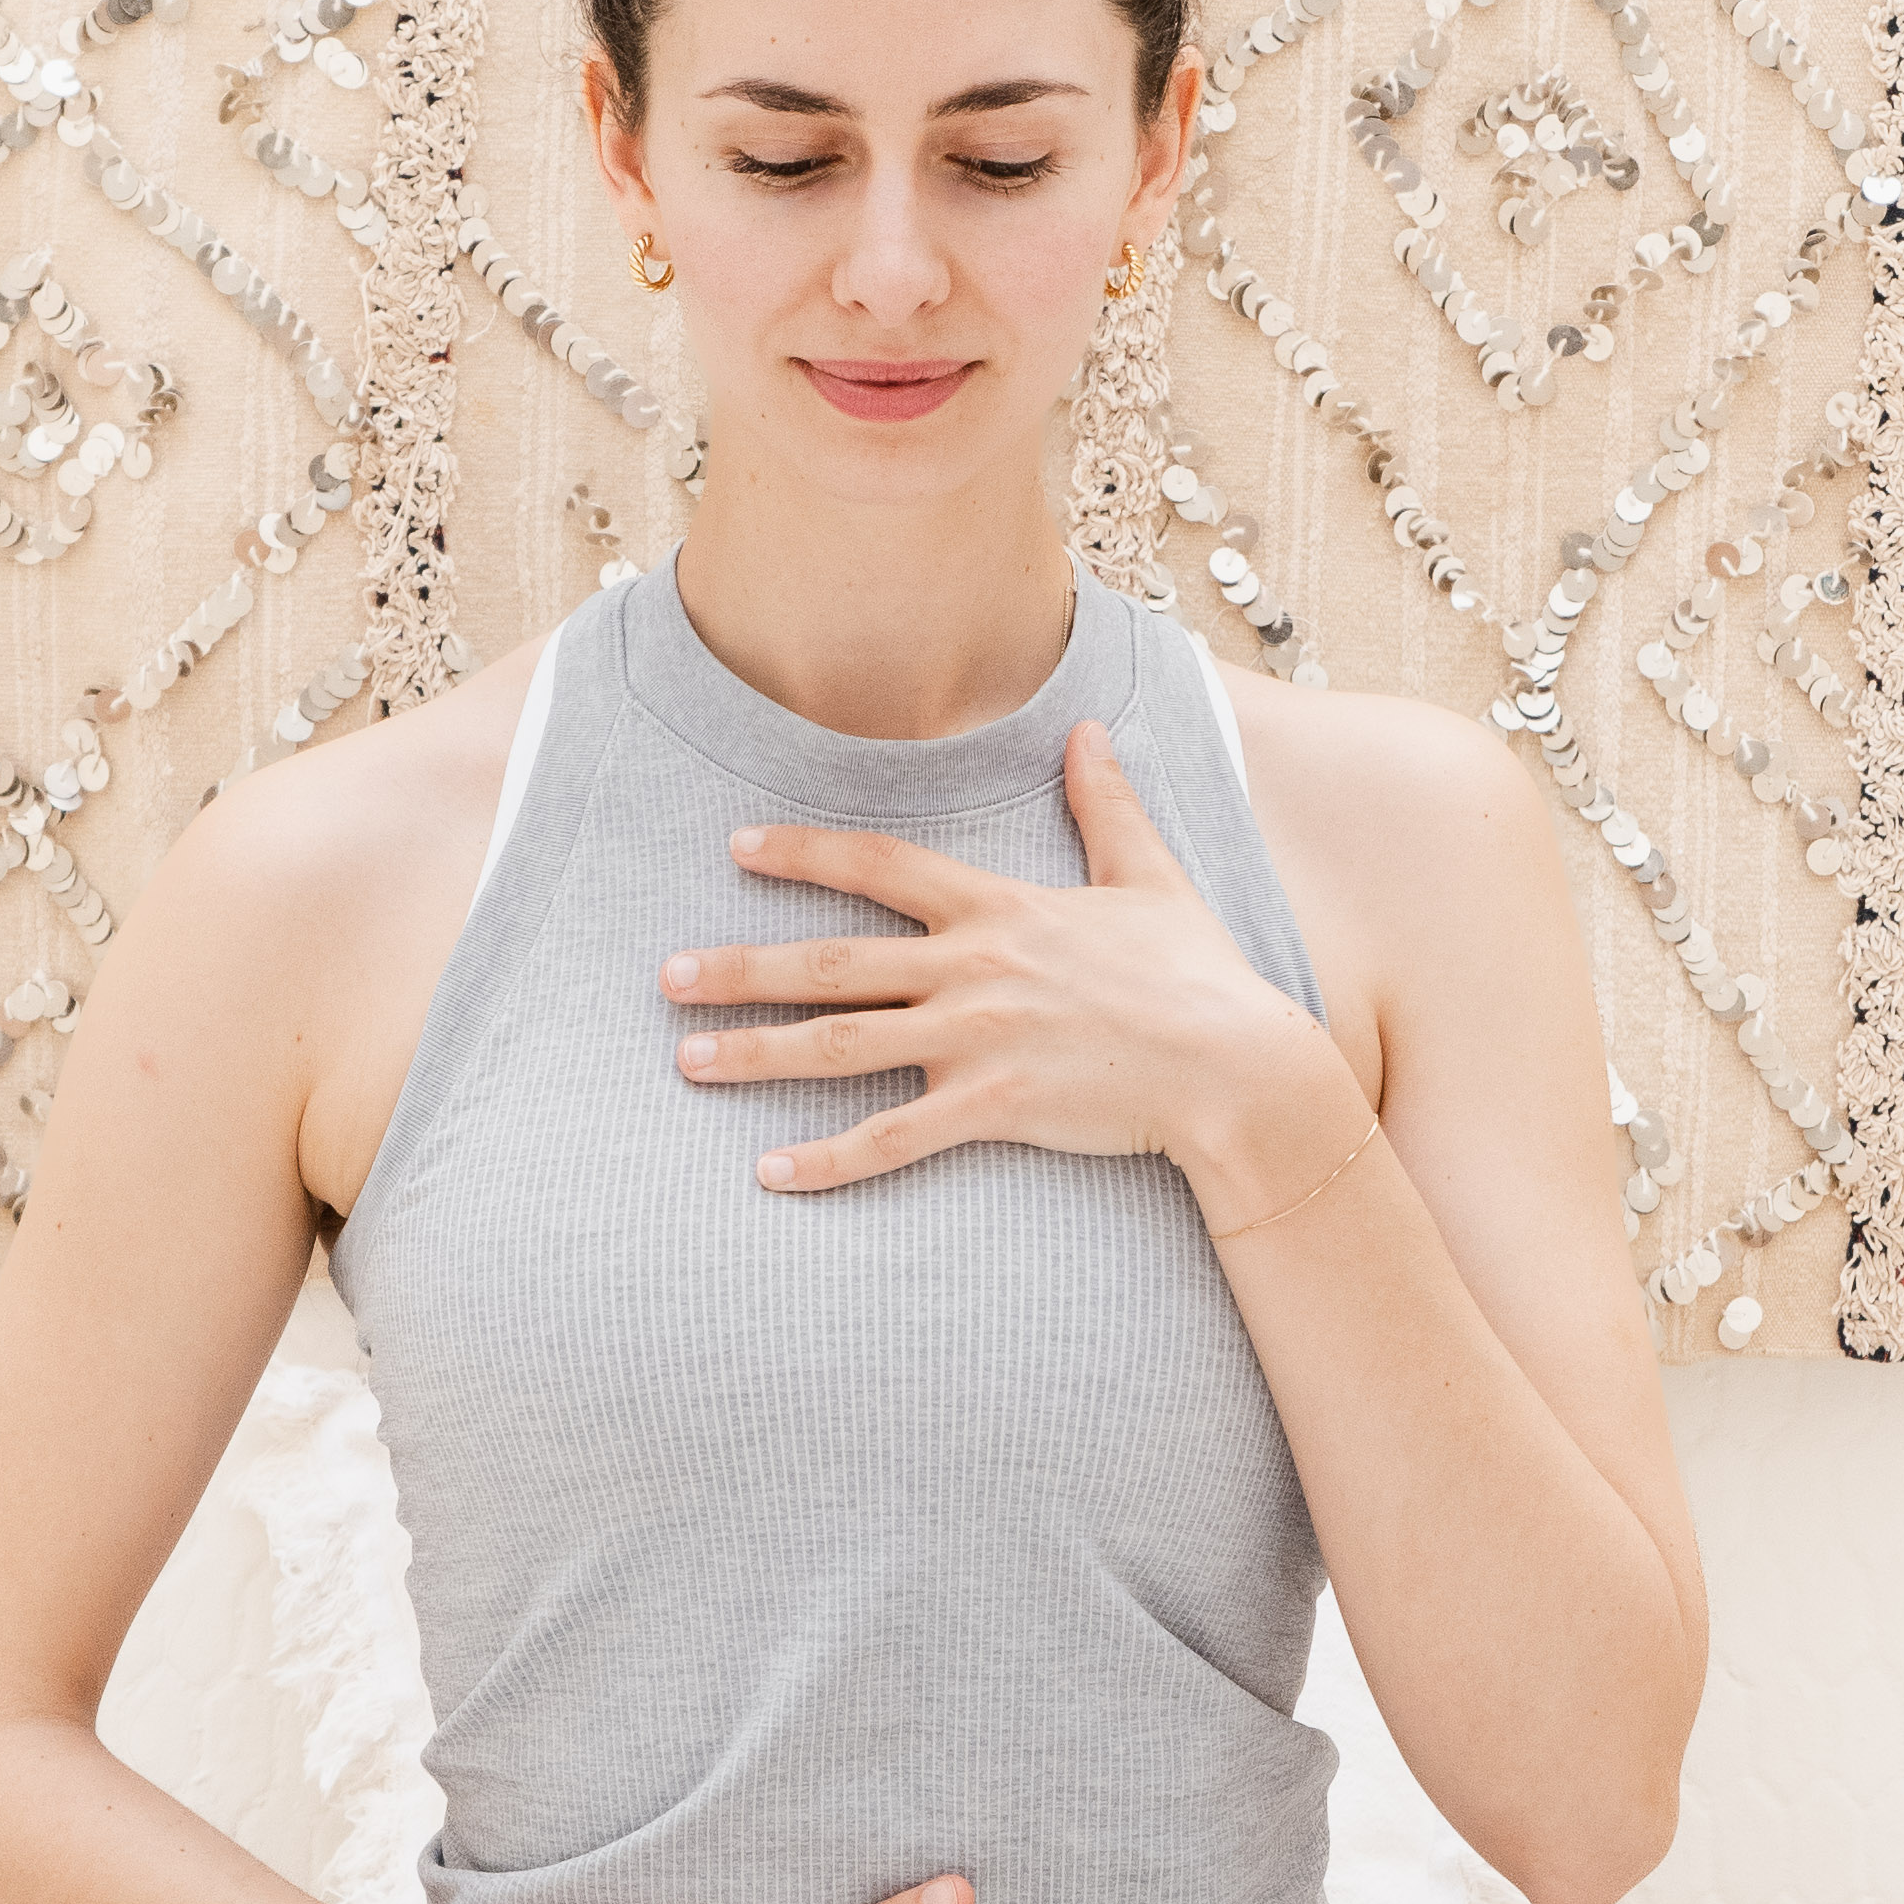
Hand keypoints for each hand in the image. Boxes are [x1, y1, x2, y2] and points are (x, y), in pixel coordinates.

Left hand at [666, 721, 1370, 1227]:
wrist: (1239, 1066)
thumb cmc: (1199, 974)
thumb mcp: (1150, 877)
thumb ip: (1106, 805)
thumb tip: (1089, 732)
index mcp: (999, 910)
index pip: (880, 866)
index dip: (804, 854)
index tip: (736, 848)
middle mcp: (972, 968)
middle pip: (830, 962)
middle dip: (739, 967)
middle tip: (664, 977)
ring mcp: (977, 1039)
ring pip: (840, 1045)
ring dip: (755, 1054)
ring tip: (686, 1061)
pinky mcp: (993, 1109)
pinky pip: (892, 1138)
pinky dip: (827, 1159)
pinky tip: (770, 1172)